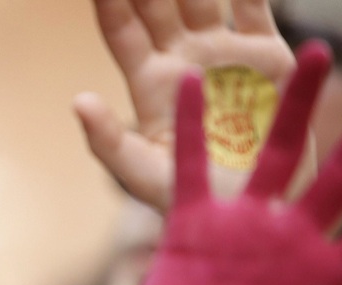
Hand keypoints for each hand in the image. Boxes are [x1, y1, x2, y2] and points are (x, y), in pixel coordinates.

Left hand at [77, 0, 294, 209]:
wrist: (252, 207)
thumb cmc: (189, 196)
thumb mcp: (140, 173)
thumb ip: (107, 140)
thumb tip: (77, 102)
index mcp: (148, 82)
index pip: (122, 29)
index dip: (110, 1)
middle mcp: (182, 57)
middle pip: (157, 1)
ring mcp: (222, 51)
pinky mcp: (264, 53)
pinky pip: (253, 5)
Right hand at [112, 42, 341, 284]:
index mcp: (327, 281)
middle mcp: (290, 245)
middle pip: (339, 174)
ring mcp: (240, 232)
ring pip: (273, 155)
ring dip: (295, 107)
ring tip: (314, 53)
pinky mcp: (189, 230)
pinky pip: (192, 169)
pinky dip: (195, 130)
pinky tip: (200, 87)